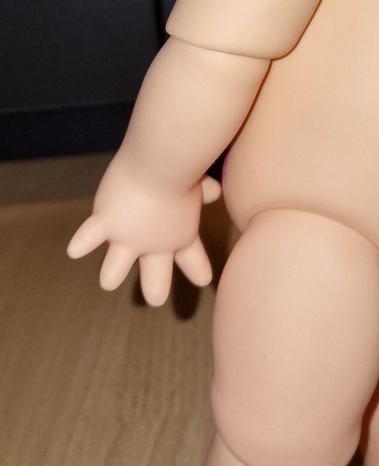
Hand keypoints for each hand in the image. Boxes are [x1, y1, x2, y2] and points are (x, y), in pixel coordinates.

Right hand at [66, 157, 221, 306]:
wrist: (161, 167)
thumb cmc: (186, 170)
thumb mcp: (200, 183)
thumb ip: (204, 190)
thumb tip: (216, 190)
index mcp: (180, 236)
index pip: (191, 258)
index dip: (197, 269)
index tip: (204, 281)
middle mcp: (153, 244)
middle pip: (156, 274)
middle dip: (155, 287)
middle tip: (155, 299)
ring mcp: (126, 237)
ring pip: (116, 267)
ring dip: (112, 274)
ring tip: (108, 282)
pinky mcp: (105, 222)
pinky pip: (88, 238)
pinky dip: (81, 243)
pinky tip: (75, 251)